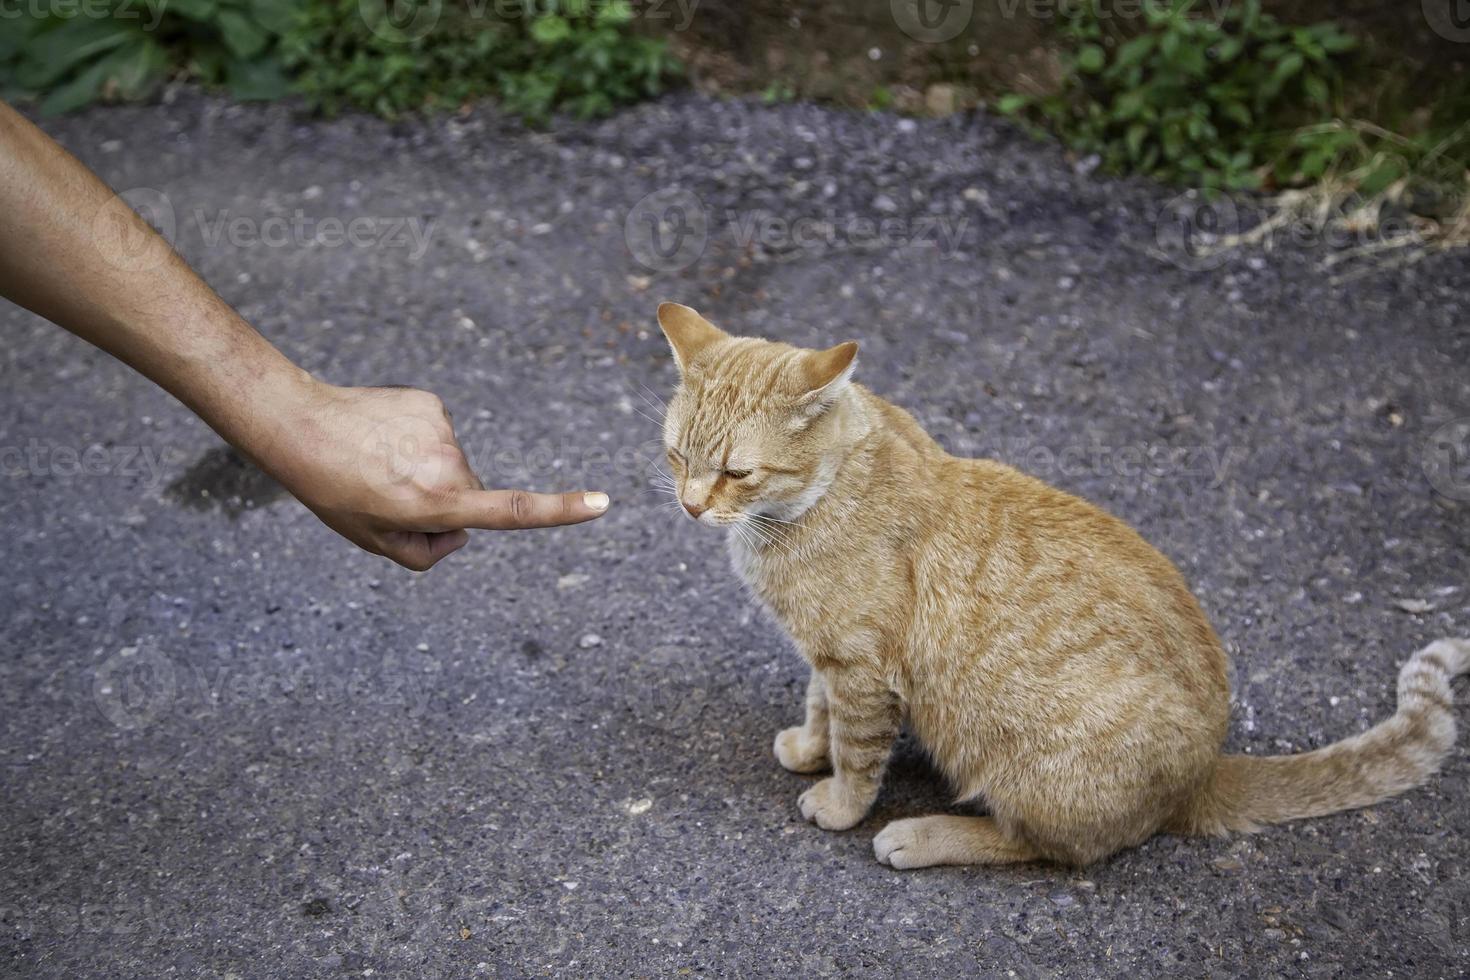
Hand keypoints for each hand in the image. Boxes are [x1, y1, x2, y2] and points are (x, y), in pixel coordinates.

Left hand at [254, 379, 608, 570]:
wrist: (300, 425)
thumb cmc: (334, 490)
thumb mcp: (375, 541)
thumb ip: (425, 554)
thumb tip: (460, 533)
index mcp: (437, 502)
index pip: (511, 510)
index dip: (560, 511)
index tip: (602, 503)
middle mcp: (448, 464)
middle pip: (471, 494)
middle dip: (443, 501)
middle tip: (389, 495)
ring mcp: (442, 430)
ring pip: (453, 464)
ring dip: (426, 469)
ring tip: (379, 463)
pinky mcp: (432, 403)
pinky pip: (438, 434)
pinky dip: (417, 440)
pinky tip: (383, 439)